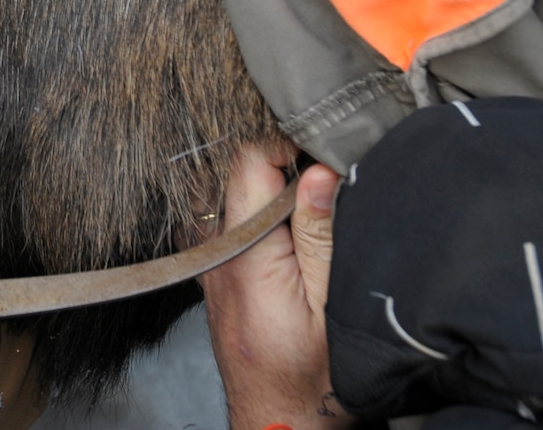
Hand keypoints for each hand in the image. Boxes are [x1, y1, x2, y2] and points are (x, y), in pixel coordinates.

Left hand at [202, 146, 346, 429]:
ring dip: (265, 186)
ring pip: (231, 195)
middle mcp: (216, 251)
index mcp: (244, 250)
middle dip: (277, 159)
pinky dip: (256, 211)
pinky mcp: (216, 275)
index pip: (246, 160)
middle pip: (235, 172)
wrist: (279, 421)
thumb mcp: (332, 304)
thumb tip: (319, 172)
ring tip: (305, 194)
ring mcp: (211, 262)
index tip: (320, 147)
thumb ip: (322, 235)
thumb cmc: (311, 376)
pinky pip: (230, 221)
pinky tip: (287, 223)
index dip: (285, 141)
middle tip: (321, 168)